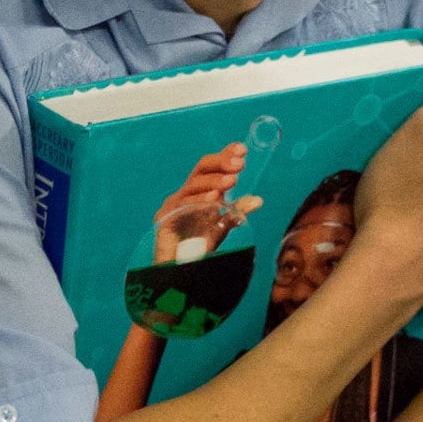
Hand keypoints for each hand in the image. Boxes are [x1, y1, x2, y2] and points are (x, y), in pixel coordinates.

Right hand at [150, 145, 259, 264]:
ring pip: (193, 185)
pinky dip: (199, 201)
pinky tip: (214, 199)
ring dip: (213, 182)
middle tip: (240, 164)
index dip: (224, 155)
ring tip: (231, 181)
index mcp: (199, 191)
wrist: (179, 272)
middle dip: (220, 163)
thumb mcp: (222, 226)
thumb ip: (237, 212)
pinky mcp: (164, 218)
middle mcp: (185, 193)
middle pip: (201, 169)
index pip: (211, 168)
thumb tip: (258, 200)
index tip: (242, 149)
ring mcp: (173, 204)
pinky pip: (183, 205)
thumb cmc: (199, 247)